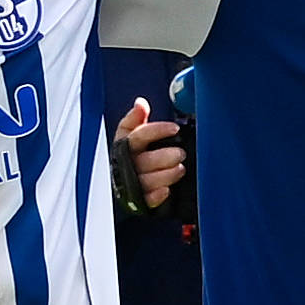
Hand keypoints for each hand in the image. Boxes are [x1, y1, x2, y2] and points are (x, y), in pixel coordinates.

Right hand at [110, 98, 188, 214]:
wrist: (127, 185)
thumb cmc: (134, 155)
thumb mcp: (133, 134)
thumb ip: (137, 119)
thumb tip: (140, 103)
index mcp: (124, 144)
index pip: (137, 135)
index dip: (155, 131)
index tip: (174, 128)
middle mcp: (125, 164)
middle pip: (142, 160)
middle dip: (164, 156)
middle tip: (180, 153)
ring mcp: (130, 183)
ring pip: (145, 180)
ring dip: (165, 175)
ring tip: (180, 169)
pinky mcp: (137, 201)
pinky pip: (145, 200)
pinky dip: (156, 195)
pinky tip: (166, 190)